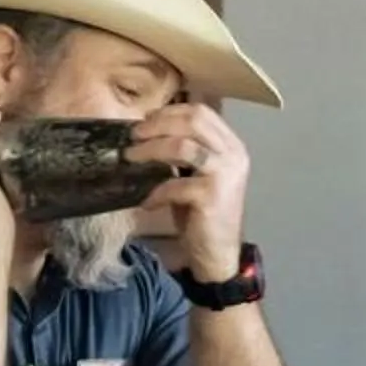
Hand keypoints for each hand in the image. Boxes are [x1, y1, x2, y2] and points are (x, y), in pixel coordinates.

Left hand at [130, 103, 251, 279]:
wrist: (218, 252)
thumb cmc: (203, 212)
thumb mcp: (197, 174)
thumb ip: (186, 149)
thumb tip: (148, 127)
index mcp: (232, 145)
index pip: (200, 112)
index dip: (169, 112)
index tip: (144, 122)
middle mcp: (234, 155)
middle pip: (193, 121)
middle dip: (157, 125)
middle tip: (133, 136)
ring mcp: (225, 174)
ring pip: (182, 147)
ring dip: (150, 150)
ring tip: (131, 159)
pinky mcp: (212, 196)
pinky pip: (175, 184)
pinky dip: (155, 192)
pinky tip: (146, 202)